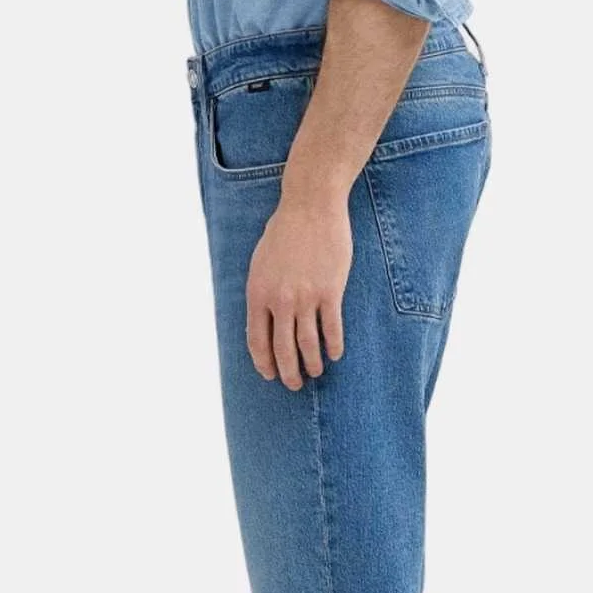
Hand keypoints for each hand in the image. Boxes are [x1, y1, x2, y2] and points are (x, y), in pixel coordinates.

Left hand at [246, 188, 351, 386]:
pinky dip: (334, 346)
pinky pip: (332, 328)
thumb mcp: (260, 263)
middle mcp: (280, 300)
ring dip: (312, 364)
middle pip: (282, 349)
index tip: (269, 374)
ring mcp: (305, 297)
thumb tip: (264, 319)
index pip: (257, 340)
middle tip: (294, 384)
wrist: (310, 207)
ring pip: (308, 344)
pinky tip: (336, 354)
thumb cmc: (284, 232)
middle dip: (288, 373)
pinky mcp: (330, 291)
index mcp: (258, 293)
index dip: (263, 362)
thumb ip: (261, 292)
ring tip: (316, 372)